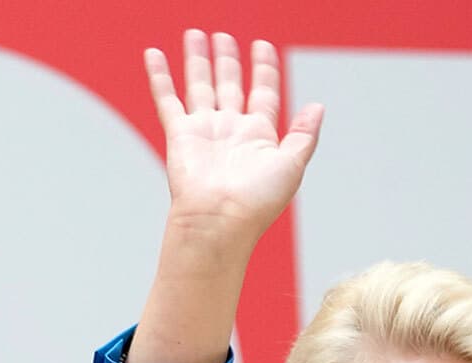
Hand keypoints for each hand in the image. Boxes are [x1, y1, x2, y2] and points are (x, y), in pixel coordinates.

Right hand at [147, 31, 323, 240]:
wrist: (219, 221)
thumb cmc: (256, 201)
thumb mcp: (293, 164)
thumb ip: (304, 134)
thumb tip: (317, 106)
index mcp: (258, 134)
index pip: (263, 91)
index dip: (264, 67)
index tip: (262, 45)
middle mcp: (229, 129)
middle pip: (229, 83)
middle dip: (227, 58)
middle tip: (223, 35)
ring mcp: (203, 130)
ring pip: (200, 85)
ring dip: (198, 59)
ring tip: (195, 34)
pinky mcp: (179, 135)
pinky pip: (167, 99)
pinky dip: (159, 76)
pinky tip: (154, 54)